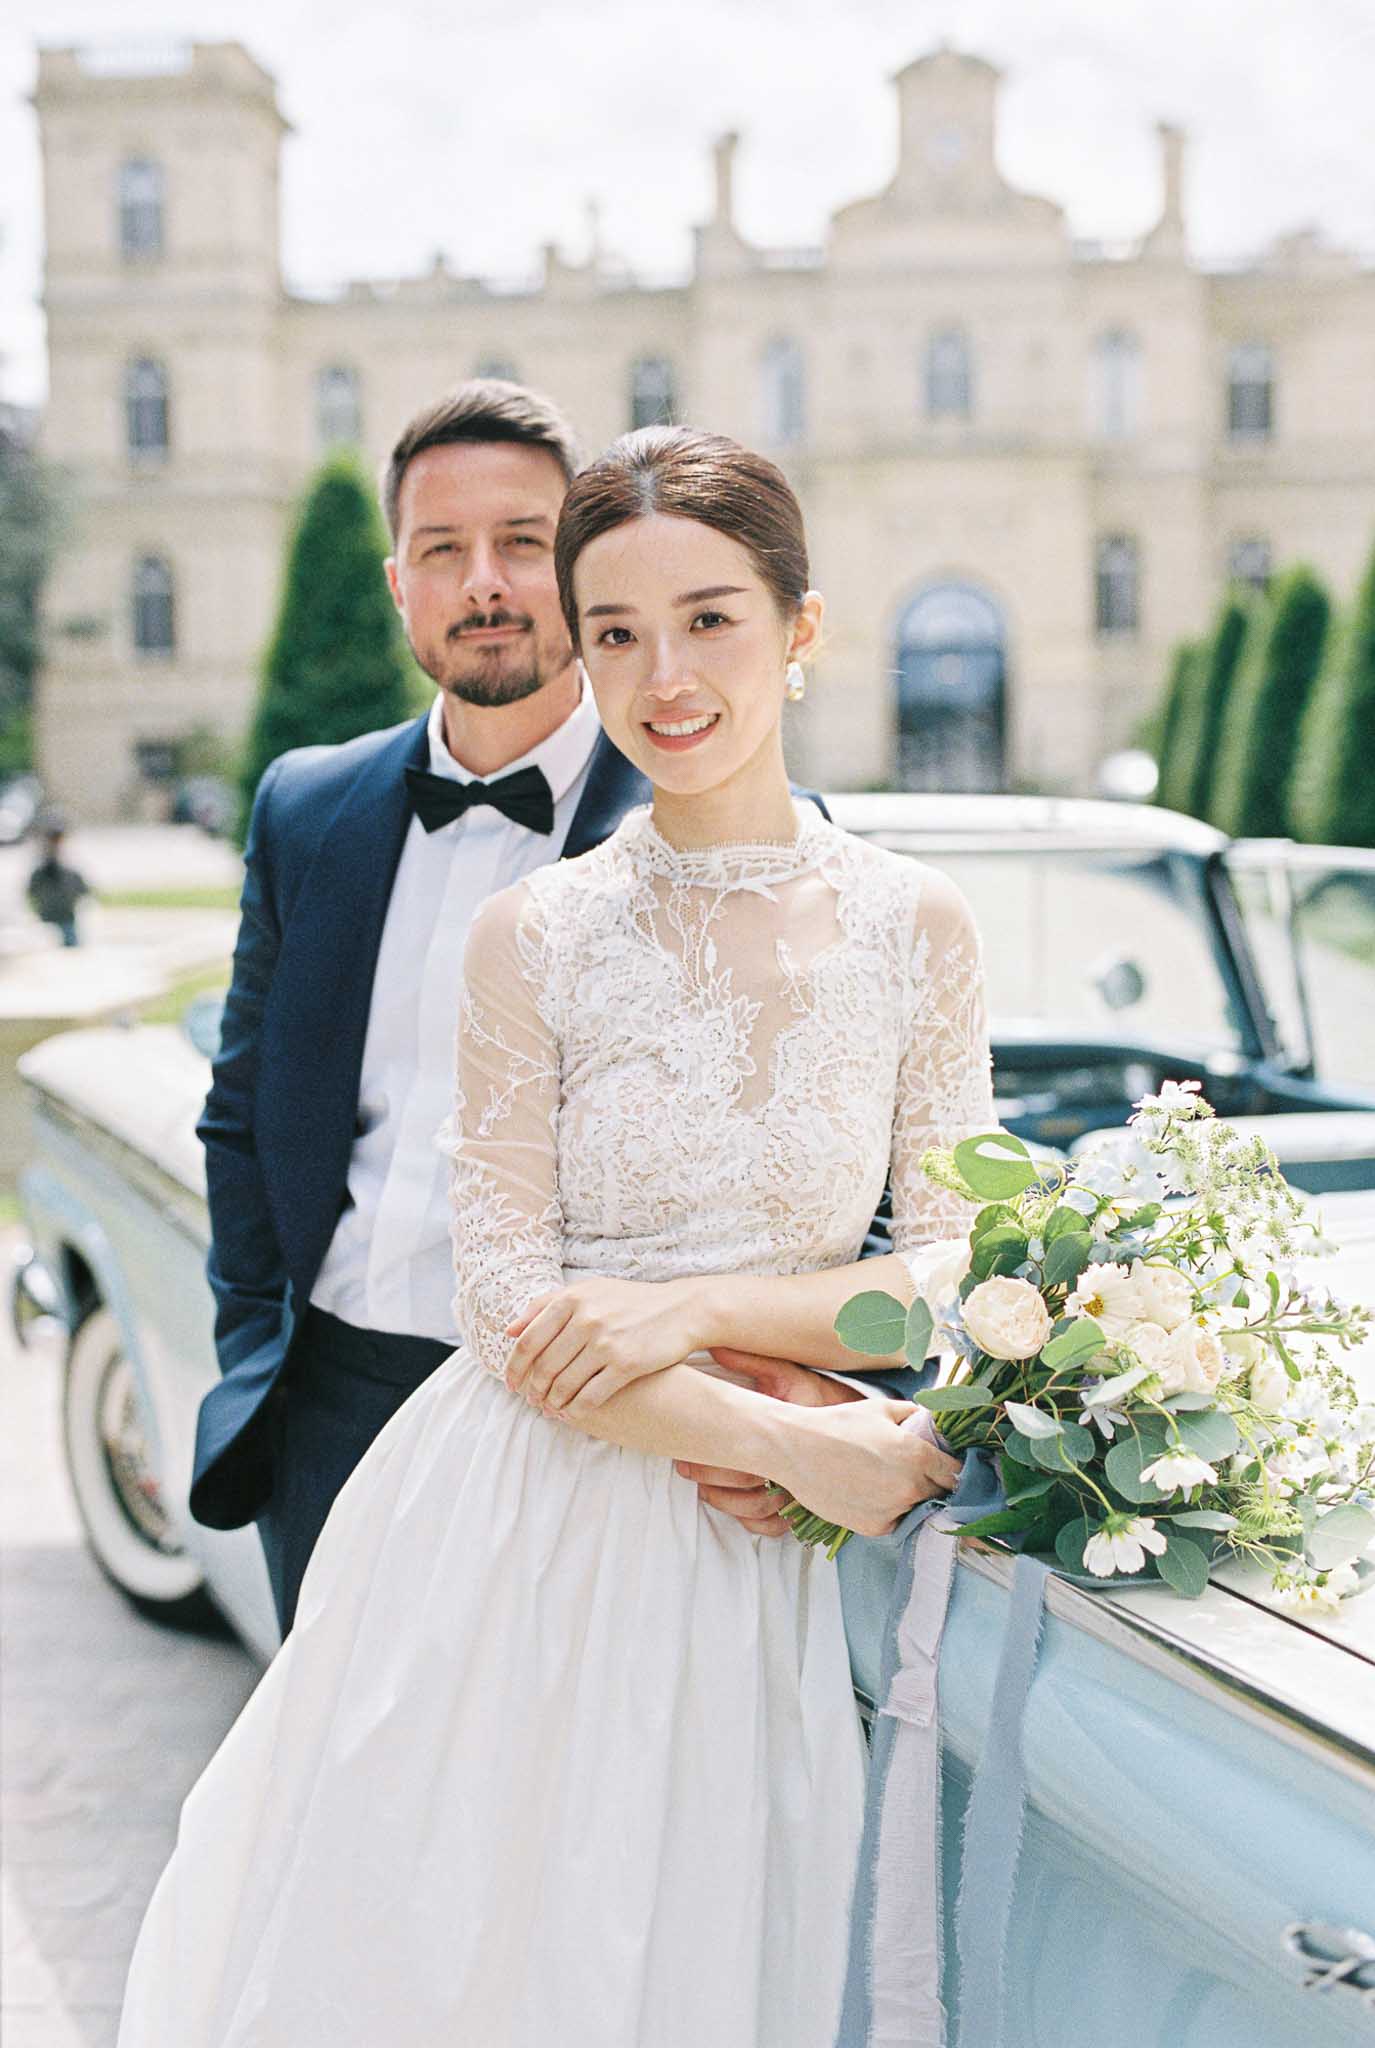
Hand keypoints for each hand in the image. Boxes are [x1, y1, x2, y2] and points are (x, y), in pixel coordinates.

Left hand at [505, 1276, 697, 1415]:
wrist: (681, 1310)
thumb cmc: (630, 1301)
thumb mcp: (589, 1291)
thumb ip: (546, 1304)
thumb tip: (509, 1331)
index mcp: (572, 1299)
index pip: (528, 1341)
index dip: (515, 1367)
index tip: (511, 1383)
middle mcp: (586, 1319)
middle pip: (544, 1365)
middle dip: (532, 1389)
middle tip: (530, 1400)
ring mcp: (606, 1342)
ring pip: (564, 1383)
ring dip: (551, 1401)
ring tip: (548, 1408)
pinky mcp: (626, 1364)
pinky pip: (590, 1396)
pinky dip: (575, 1409)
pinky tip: (570, 1413)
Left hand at [675, 1348, 863, 1537]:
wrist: (858, 1420)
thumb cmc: (817, 1396)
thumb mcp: (786, 1373)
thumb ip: (751, 1361)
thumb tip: (714, 1348)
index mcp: (790, 1439)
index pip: (743, 1463)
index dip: (710, 1466)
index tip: (685, 1457)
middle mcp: (798, 1473)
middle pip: (746, 1490)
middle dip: (710, 1482)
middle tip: (685, 1470)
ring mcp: (804, 1494)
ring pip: (757, 1512)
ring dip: (725, 1504)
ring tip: (704, 1490)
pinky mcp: (808, 1509)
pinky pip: (776, 1527)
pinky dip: (752, 1523)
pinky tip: (736, 1509)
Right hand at [772, 1400, 961, 1538]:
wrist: (796, 1449)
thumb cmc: (838, 1424)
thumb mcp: (880, 1409)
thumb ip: (913, 1414)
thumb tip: (931, 1421)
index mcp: (918, 1456)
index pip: (956, 1473)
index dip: (954, 1470)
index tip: (947, 1468)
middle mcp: (911, 1487)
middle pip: (940, 1494)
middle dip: (933, 1485)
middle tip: (914, 1473)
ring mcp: (893, 1510)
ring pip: (916, 1510)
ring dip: (910, 1500)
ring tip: (885, 1482)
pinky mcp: (874, 1527)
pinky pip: (894, 1521)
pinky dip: (889, 1511)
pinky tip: (870, 1493)